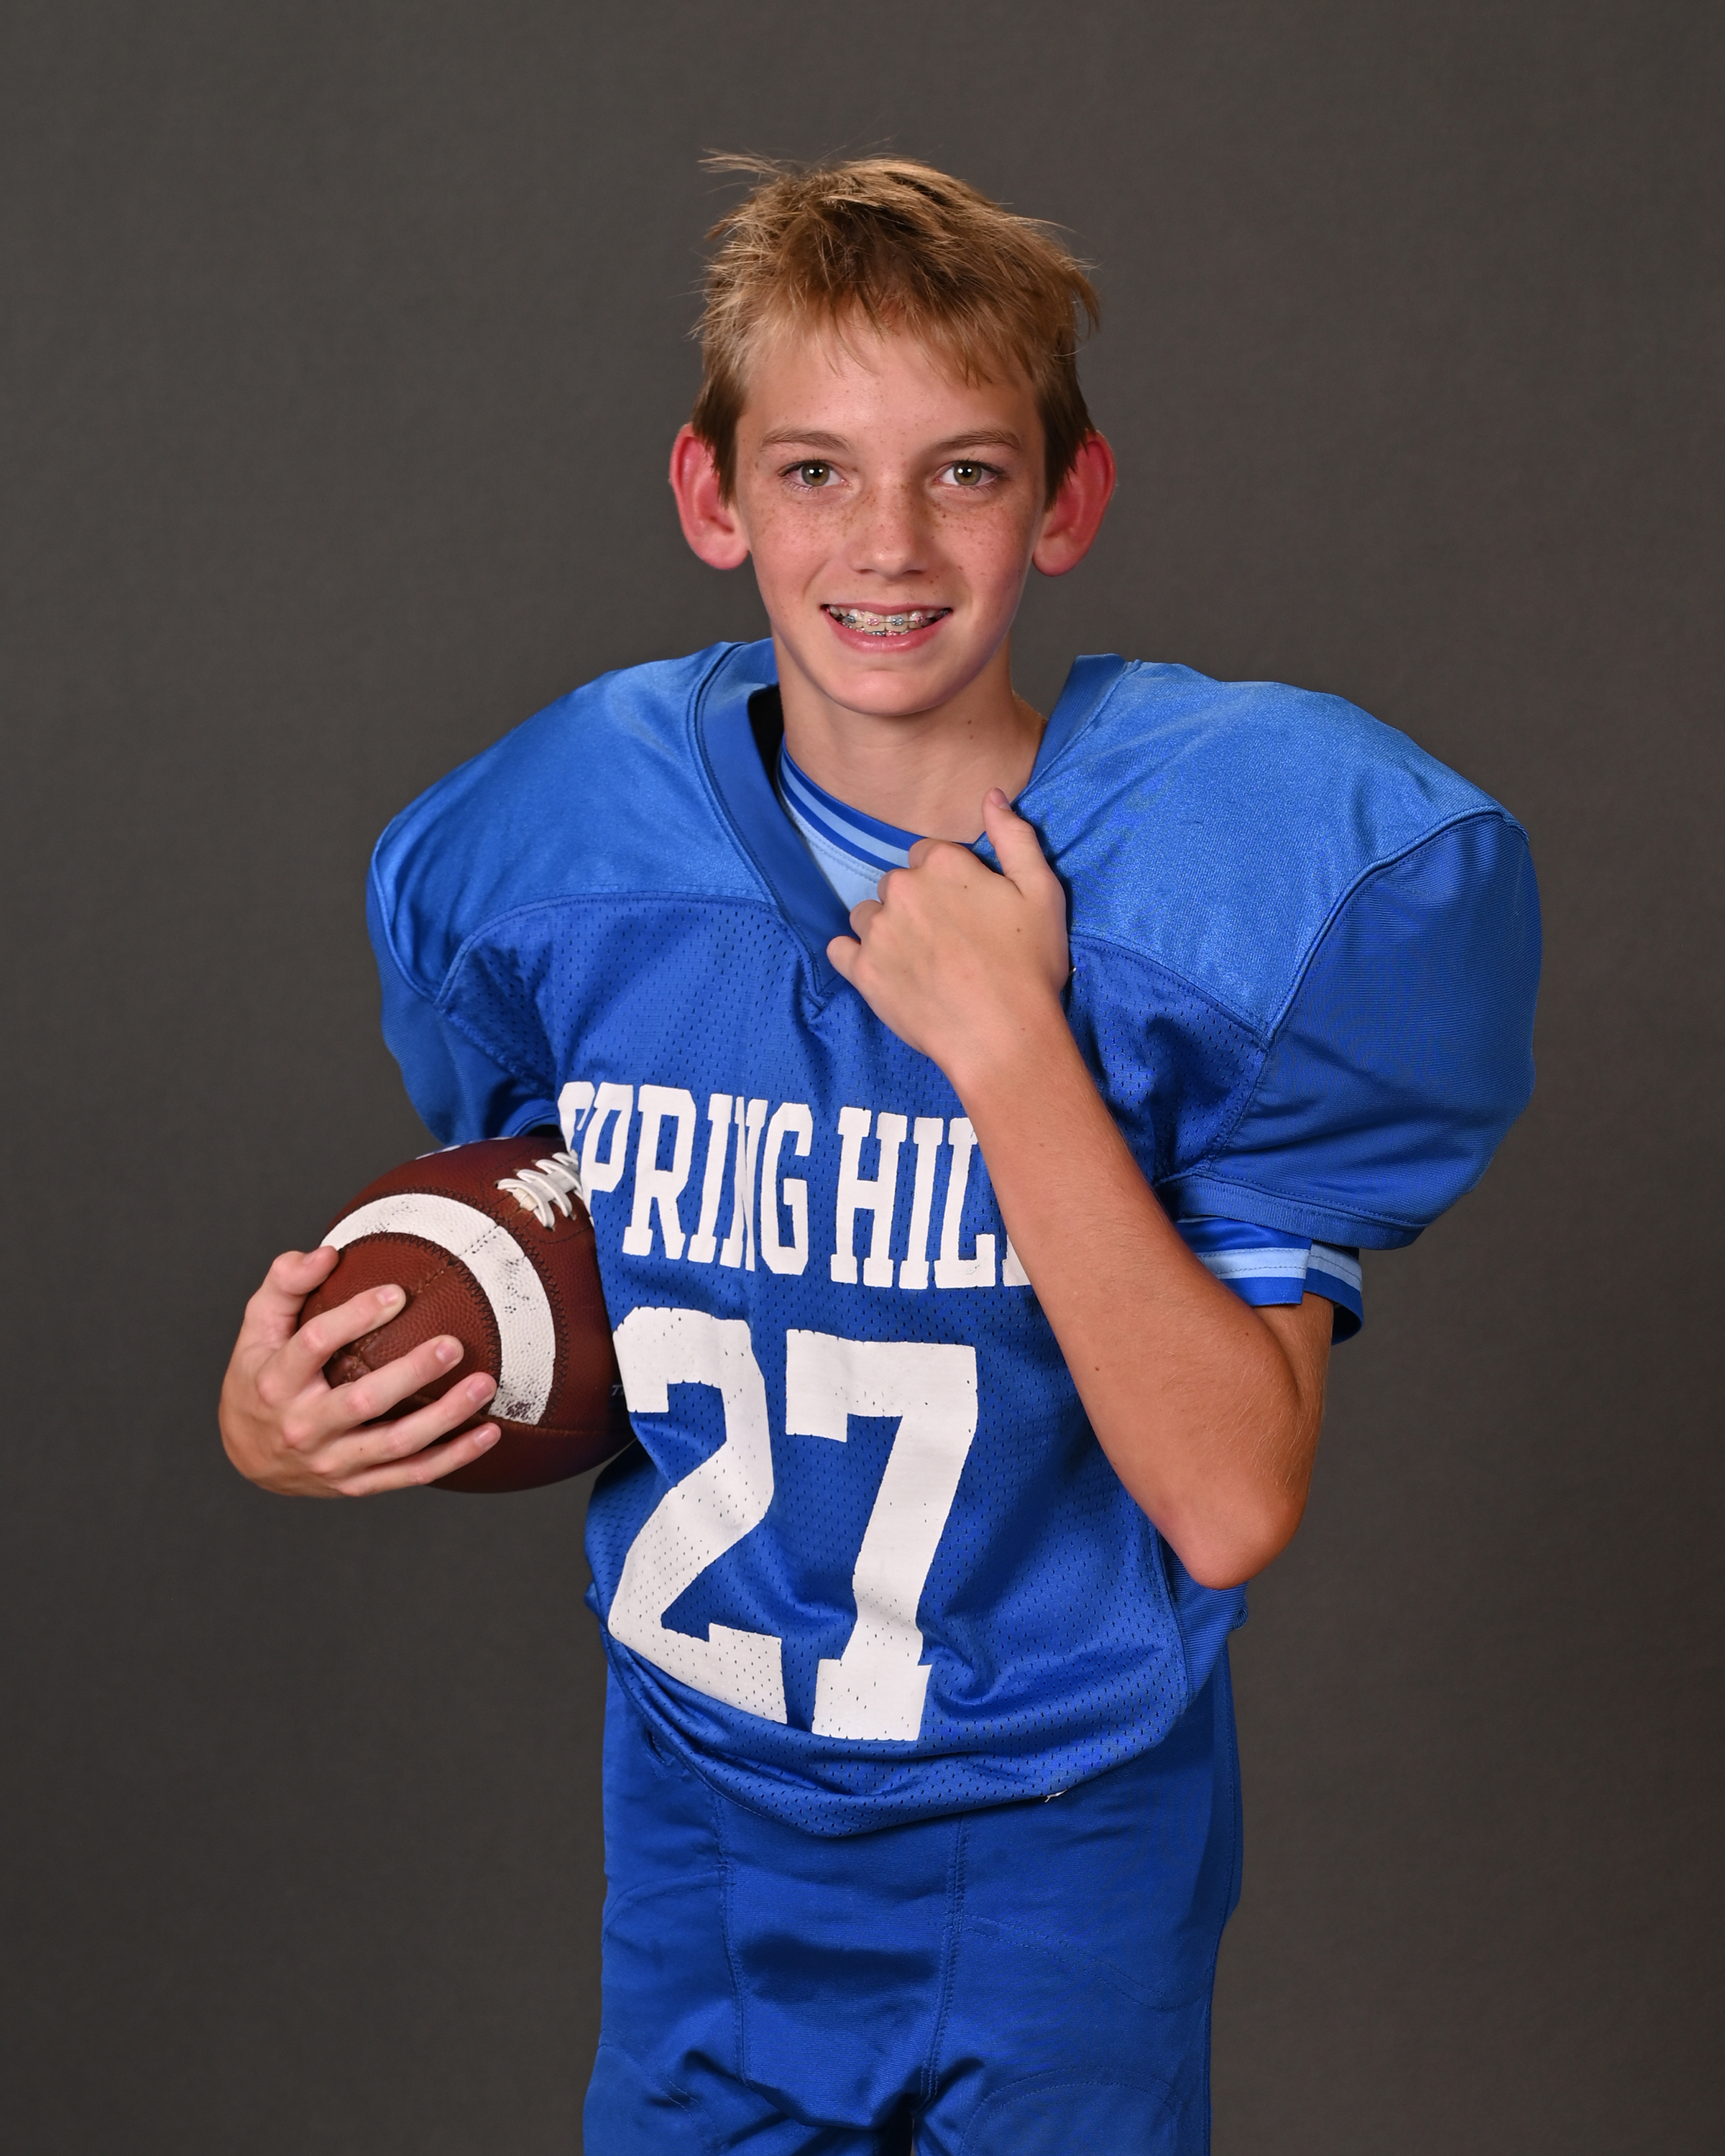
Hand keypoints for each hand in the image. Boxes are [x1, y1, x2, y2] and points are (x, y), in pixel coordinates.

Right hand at [218, 1245, 500, 1495]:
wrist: (247, 1455)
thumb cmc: (259, 1377)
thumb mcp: (257, 1327)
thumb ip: (286, 1284)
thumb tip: (327, 1253)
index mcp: (277, 1380)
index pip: (314, 1344)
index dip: (355, 1316)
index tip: (397, 1292)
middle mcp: (303, 1426)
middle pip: (364, 1401)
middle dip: (413, 1373)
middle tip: (454, 1343)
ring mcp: (331, 1461)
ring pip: (396, 1444)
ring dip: (446, 1416)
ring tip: (484, 1384)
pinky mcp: (355, 1484)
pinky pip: (411, 1474)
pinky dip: (453, 1457)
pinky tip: (488, 1433)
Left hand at [827, 789, 1069, 1088]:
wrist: (1003, 1037)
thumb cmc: (1029, 966)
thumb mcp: (1042, 892)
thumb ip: (1015, 837)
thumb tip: (991, 795)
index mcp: (944, 864)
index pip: (930, 854)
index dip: (950, 882)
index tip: (967, 911)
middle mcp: (903, 889)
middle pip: (897, 883)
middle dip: (917, 904)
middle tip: (948, 941)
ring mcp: (878, 931)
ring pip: (869, 915)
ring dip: (886, 928)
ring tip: (919, 960)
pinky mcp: (862, 972)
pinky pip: (841, 950)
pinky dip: (855, 956)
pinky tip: (882, 971)